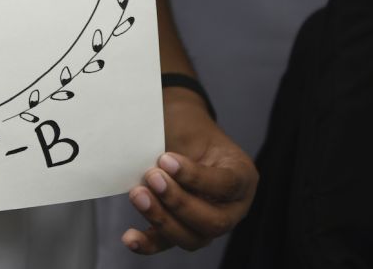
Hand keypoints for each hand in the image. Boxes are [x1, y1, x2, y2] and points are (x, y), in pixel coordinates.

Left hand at [122, 88, 257, 253]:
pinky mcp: (184, 230)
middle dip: (179, 202)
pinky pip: (168, 243)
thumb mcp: (189, 129)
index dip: (195, 177)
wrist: (181, 131)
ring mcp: (209, 222)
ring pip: (193, 238)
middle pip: (213, 221)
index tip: (165, 160)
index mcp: (242, 176)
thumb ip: (176, 147)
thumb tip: (147, 159)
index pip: (226, 184)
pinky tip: (130, 237)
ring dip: (162, 220)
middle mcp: (232, 206)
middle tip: (152, 177)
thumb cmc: (189, 129)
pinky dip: (148, 243)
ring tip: (138, 195)